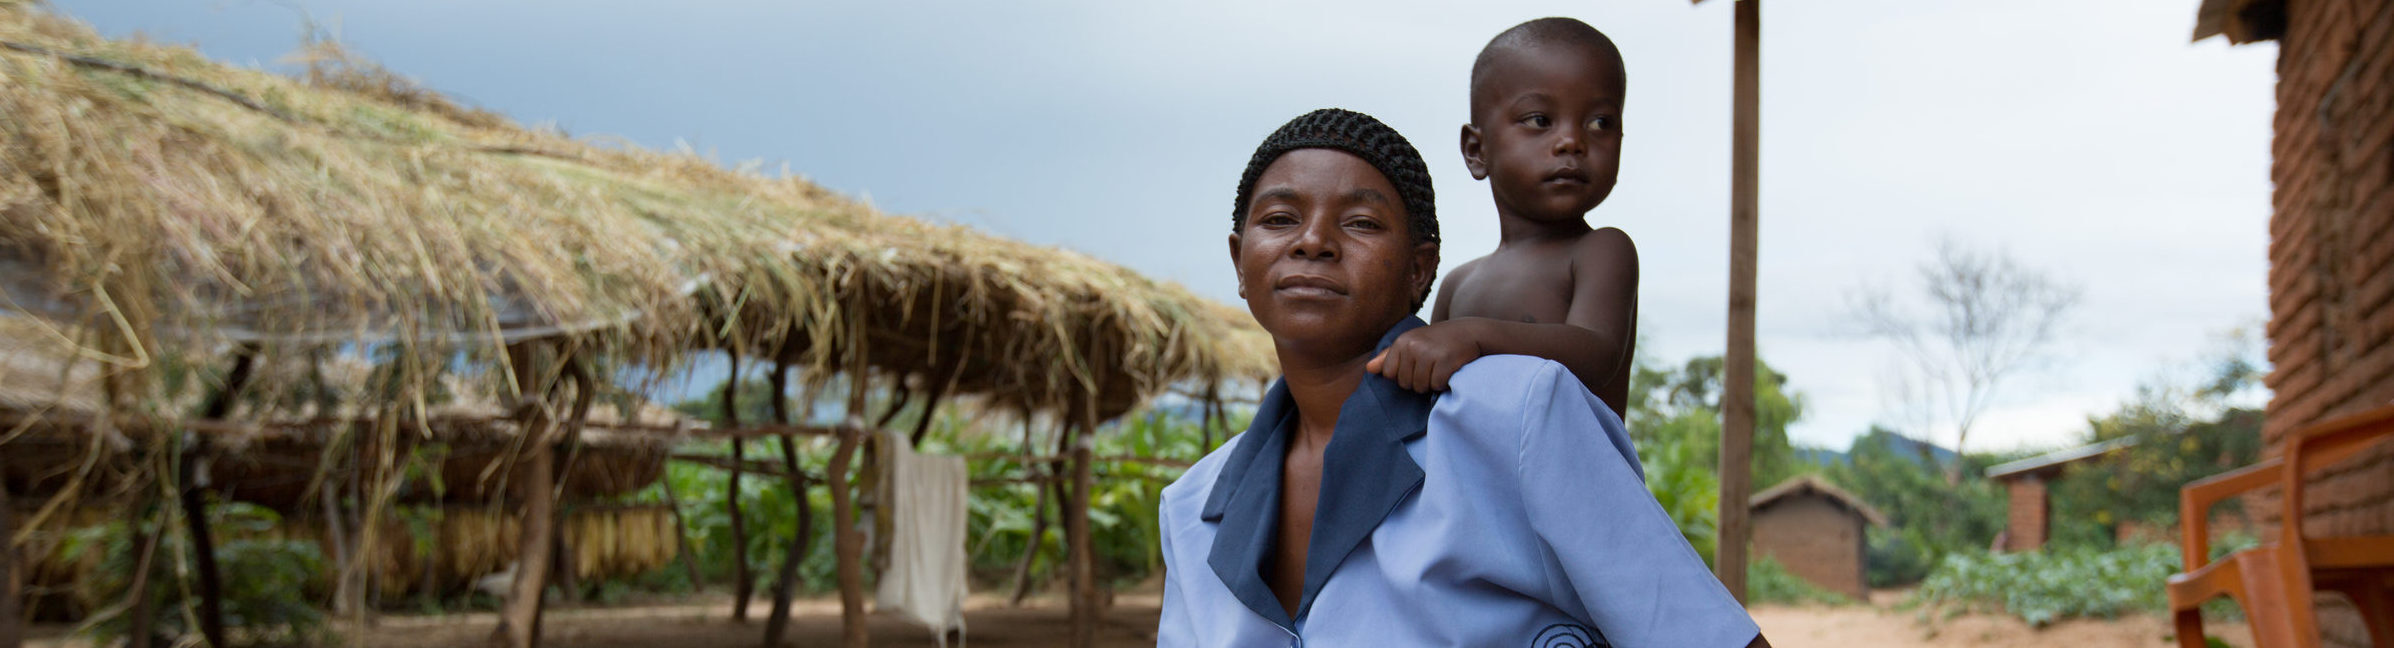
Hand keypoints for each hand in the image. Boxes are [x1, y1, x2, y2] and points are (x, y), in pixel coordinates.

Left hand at [1365, 321, 1482, 391]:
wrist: (1470, 332)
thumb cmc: (1437, 341)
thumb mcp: (1412, 343)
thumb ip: (1389, 356)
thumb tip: (1369, 369)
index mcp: (1402, 342)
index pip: (1389, 374)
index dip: (1402, 375)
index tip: (1416, 366)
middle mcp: (1413, 346)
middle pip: (1405, 384)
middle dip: (1418, 381)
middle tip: (1431, 366)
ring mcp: (1429, 353)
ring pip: (1420, 387)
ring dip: (1431, 383)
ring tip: (1440, 368)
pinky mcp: (1445, 361)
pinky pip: (1437, 385)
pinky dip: (1443, 384)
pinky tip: (1449, 371)